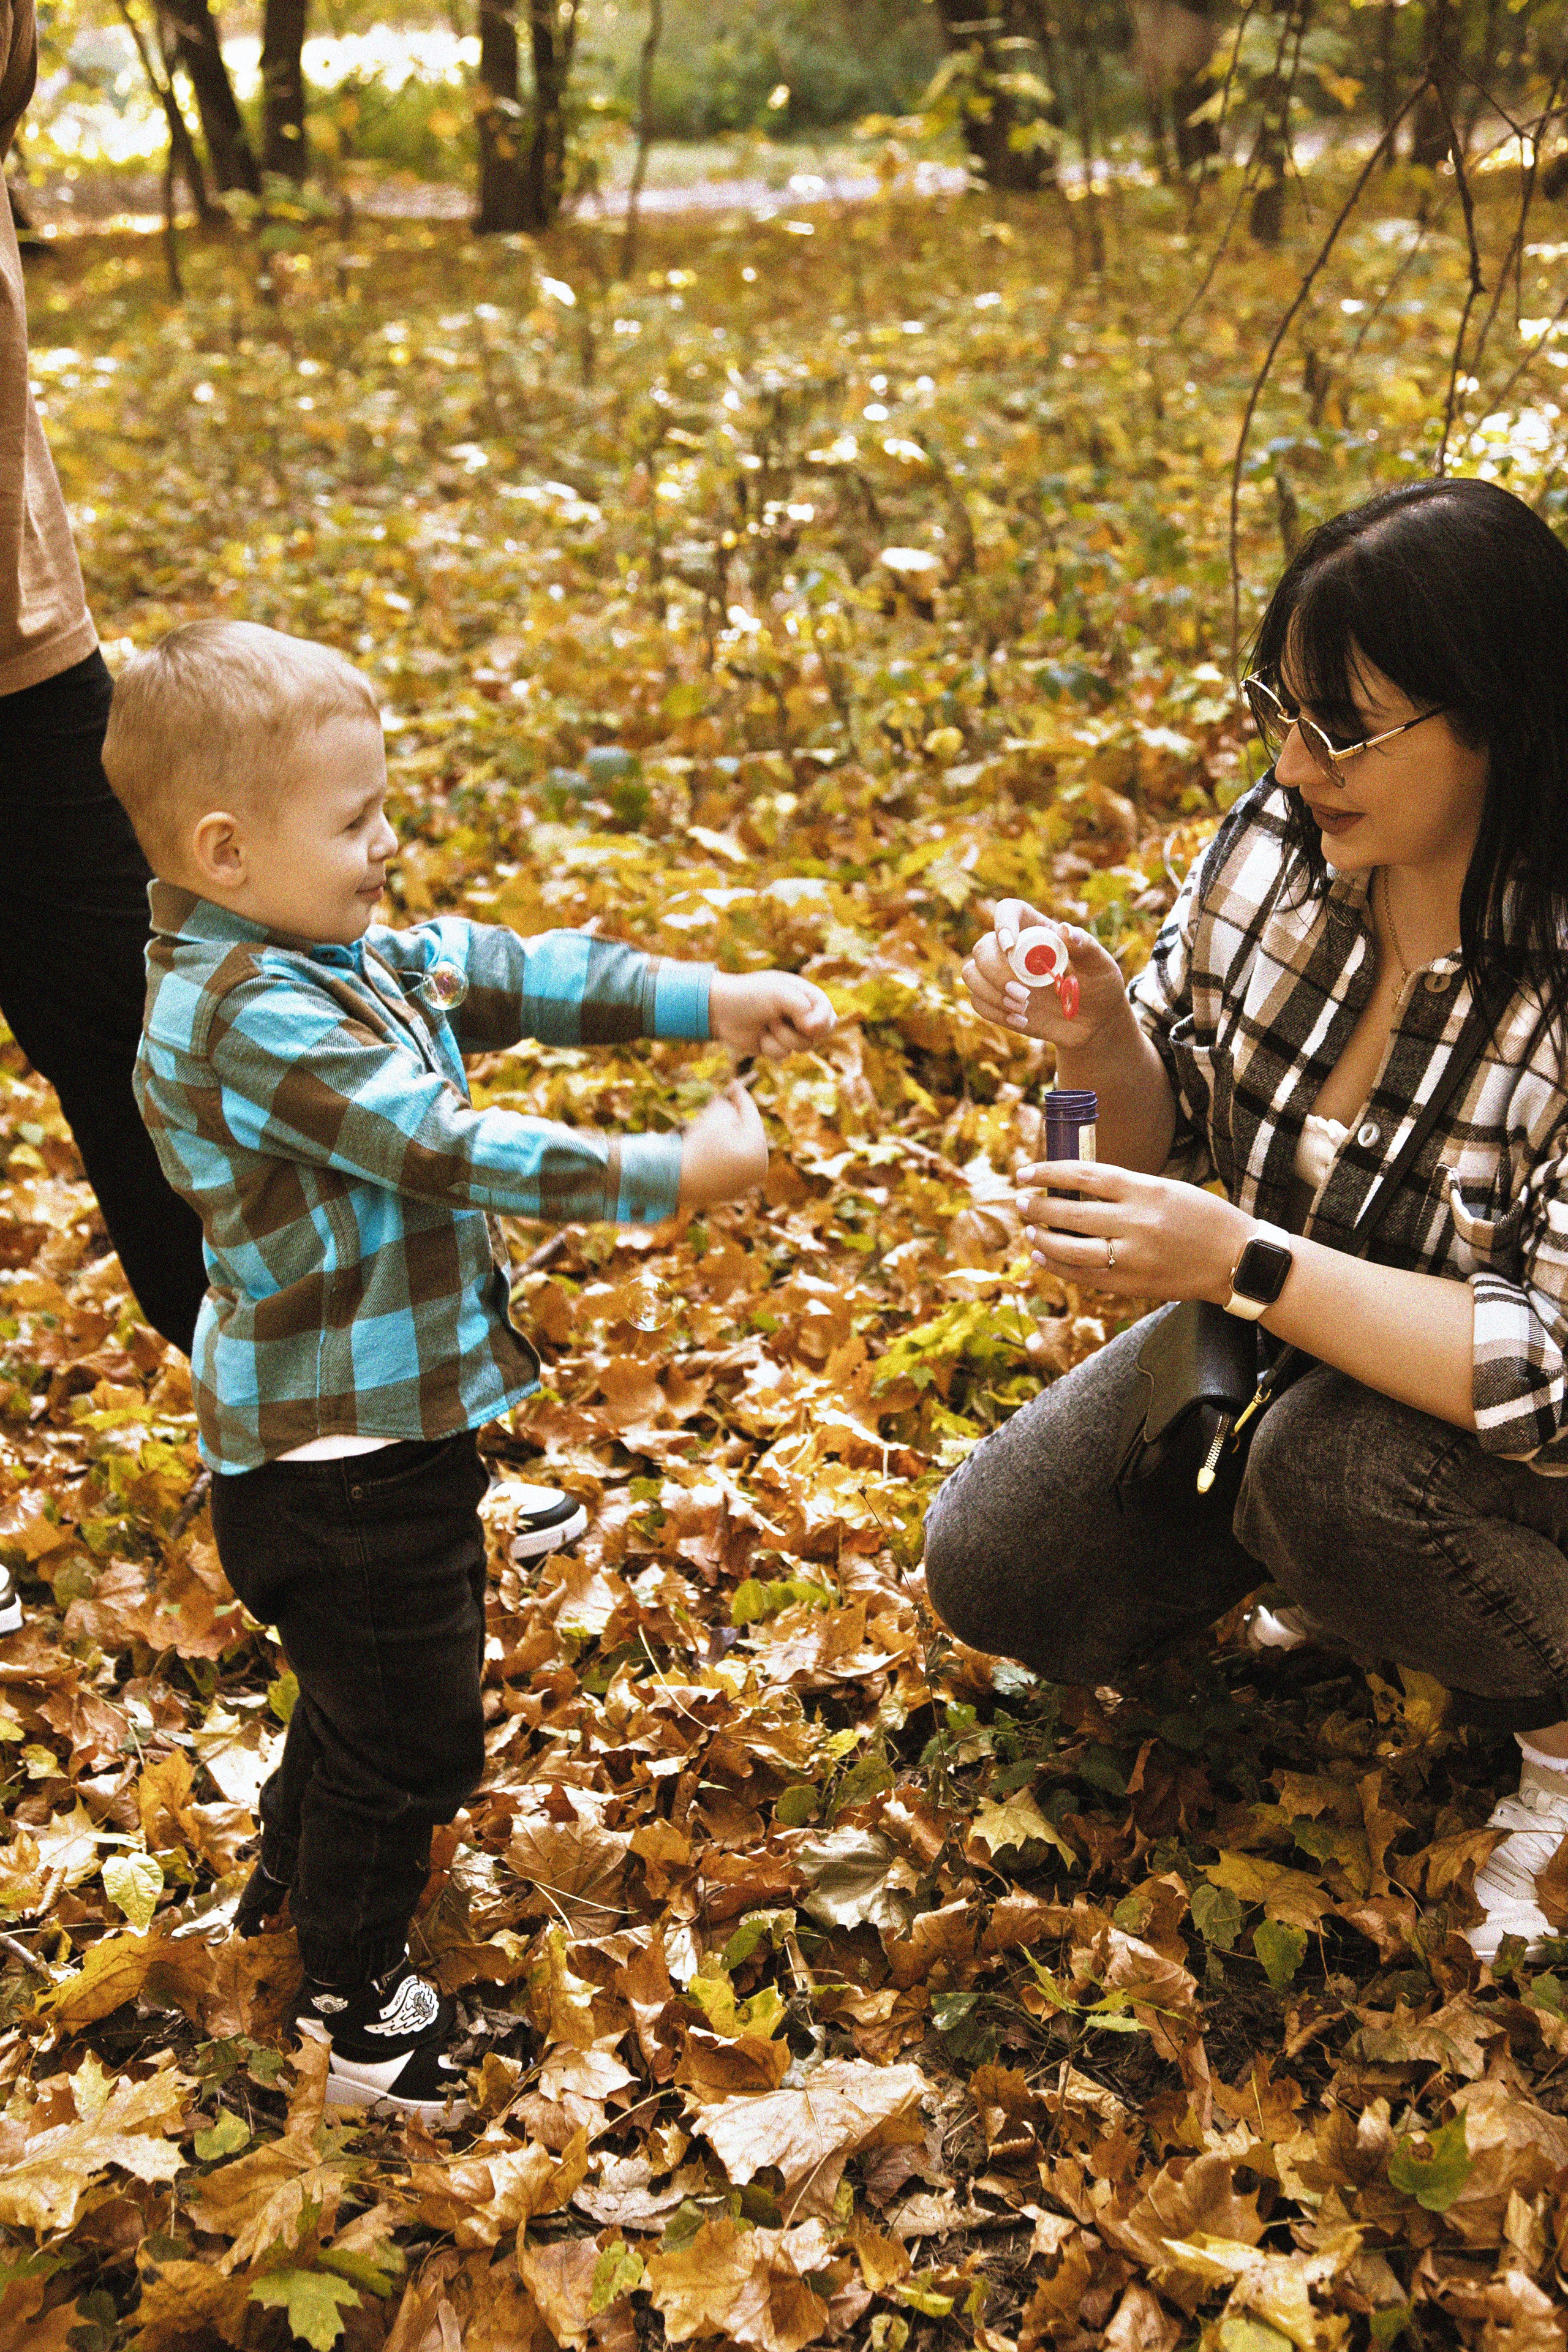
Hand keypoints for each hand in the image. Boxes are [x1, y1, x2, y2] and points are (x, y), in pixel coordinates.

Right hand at [678, 1081, 768, 1206]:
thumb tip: (731, 1107)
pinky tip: (710, 1143)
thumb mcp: (716, 1116)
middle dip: (737, 1118)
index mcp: (759, 1152)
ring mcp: (745, 1184)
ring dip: (730, 1135)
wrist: (673, 1179)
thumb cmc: (697, 1146)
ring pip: (739, 1151)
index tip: (735, 1084)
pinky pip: (728, 1165)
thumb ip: (728, 1106)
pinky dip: (722, 1153)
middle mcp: (758, 1170)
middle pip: (749, 1135)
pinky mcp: (729, 1192)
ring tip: (716, 1122)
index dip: (741, 1097)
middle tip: (728, 1102)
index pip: (752, 1117)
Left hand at [710, 970, 835, 1059]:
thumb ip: (804, 1009)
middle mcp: (800, 1015)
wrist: (720, 1010)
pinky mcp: (775, 1046)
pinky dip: (769, 1047)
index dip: (821, 1023)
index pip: (829, 1015)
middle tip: (776, 1019)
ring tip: (766, 1024)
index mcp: (806, 997)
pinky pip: (783, 1055)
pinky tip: (758, 1036)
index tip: (807, 1025)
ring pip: (801, 1048)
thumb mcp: (781, 994)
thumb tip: (815, 1031)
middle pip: (818, 1036)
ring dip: (780, 1037)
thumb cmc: (751, 995)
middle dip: (797, 1032)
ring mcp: (788, 1031)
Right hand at [963, 900, 1127, 1047]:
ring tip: (1023, 1007)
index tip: (1011, 947)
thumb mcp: (1101, 966)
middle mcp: (1014, 951)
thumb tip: (1065, 930)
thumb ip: (1086, 947)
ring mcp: (1002, 977)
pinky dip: (995, 1012)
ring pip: (971, 973)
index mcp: (1038, 931)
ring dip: (991, 992)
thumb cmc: (1099, 987)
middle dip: (996, 972)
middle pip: (982, 947)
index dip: (1003, 922)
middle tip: (1024, 994)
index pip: (1009, 910)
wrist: (1094, 1023)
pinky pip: (977, 1002)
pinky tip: (1022, 1020)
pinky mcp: (997, 1001)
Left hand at [1017, 1157, 1252, 1303]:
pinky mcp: (1135, 1284)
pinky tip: (1044, 1256)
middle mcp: (1138, 1222)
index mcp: (1146, 1190)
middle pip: (1072, 1214)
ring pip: (1072, 1249)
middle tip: (1022, 1202)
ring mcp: (1135, 1257)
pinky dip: (1060, 1266)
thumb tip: (1074, 1188)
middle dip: (1039, 1208)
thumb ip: (1125, 1189)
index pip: (1084, 1176)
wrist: (1238, 1259)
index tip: (1026, 1173)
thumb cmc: (1202, 1218)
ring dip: (1044, 1239)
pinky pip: (1086, 1276)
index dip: (1049, 1173)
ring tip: (1030, 1230)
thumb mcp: (1167, 1189)